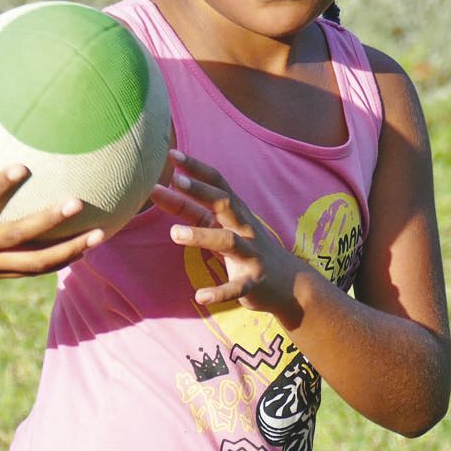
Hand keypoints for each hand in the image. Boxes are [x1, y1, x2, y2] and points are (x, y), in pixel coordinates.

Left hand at [149, 149, 305, 320]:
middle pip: (224, 204)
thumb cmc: (248, 249)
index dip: (196, 168)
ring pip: (228, 242)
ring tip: (173, 233)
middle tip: (174, 181)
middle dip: (201, 191)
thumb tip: (160, 189)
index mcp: (236, 214)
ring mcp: (251, 255)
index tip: (172, 153)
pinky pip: (236, 288)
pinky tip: (200, 296)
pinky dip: (219, 292)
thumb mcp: (221, 227)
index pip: (218, 184)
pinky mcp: (253, 283)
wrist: (290, 285)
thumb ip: (191, 210)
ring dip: (201, 236)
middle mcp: (244, 229)